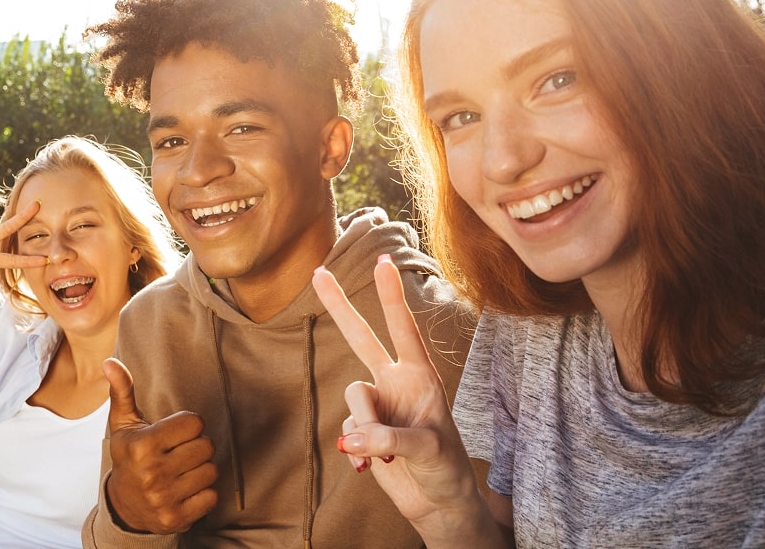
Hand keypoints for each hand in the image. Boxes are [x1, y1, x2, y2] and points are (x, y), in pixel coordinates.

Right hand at [103, 357, 217, 533]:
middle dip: (196, 446)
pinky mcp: (177, 518)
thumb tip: (110, 362)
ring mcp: (165, 498)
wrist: (124, 506)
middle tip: (179, 452)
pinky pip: (212, 496)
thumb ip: (123, 391)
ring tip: (182, 471)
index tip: (174, 433)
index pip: (195, 422)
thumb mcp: (123, 424)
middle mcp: (153, 473)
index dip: (188, 425)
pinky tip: (185, 490)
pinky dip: (203, 493)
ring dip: (201, 469)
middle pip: (206, 446)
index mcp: (142, 445)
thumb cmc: (129, 457)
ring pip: (211, 471)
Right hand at [311, 255, 479, 521]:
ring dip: (364, 429)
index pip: (403, 329)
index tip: (384, 261)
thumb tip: (351, 438)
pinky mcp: (363, 430)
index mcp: (420, 377)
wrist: (438, 503)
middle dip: (340, 307)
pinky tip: (371, 468)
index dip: (392, 296)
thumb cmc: (447, 470)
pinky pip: (346, 430)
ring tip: (384, 455)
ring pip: (352, 399)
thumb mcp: (427, 451)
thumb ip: (389, 438)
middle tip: (318, 273)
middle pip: (361, 337)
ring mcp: (377, 405)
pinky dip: (355, 452)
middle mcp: (395, 383)